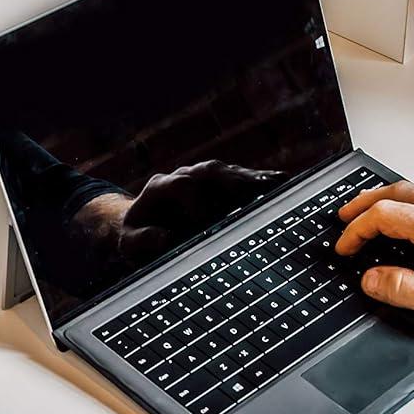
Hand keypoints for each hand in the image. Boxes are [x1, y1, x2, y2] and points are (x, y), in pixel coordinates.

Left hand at [75, 160, 282, 263]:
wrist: (143, 223)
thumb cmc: (136, 236)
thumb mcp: (129, 242)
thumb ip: (142, 240)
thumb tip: (166, 239)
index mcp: (160, 187)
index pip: (182, 185)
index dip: (196, 203)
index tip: (206, 225)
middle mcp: (186, 175)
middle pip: (212, 171)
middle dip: (232, 183)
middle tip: (254, 198)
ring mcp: (206, 178)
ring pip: (232, 174)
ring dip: (253, 181)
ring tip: (278, 189)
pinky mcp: (223, 186)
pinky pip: (244, 181)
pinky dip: (262, 183)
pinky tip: (284, 186)